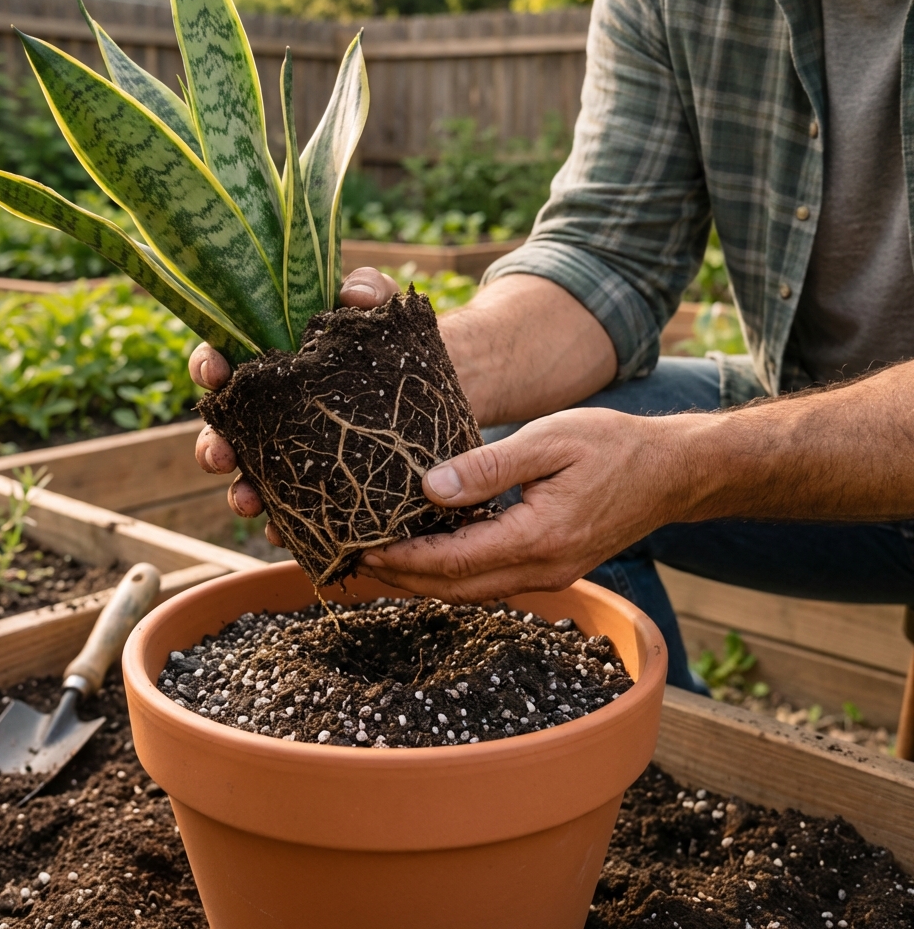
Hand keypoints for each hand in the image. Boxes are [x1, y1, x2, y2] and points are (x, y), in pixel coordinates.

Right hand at [189, 267, 399, 544]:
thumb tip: (354, 294)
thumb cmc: (393, 341)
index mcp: (271, 363)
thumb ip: (369, 288)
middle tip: (221, 455)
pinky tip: (286, 534)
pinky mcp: (322, 486)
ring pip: (250, 477)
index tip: (216, 371)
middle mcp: (271, 412)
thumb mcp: (383, 308)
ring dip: (241, 493)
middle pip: (225, 430)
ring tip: (248, 502)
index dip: (210, 366)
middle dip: (212, 446)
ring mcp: (293, 452)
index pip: (225, 362)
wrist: (443, 385)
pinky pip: (293, 512)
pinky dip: (284, 525)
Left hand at [357, 407, 691, 603]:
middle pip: (458, 588)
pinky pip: (494, 581)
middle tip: (358, 558)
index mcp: (539, 537)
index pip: (454, 560)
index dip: (404, 559)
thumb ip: (489, 467)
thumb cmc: (614, 445)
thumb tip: (431, 488)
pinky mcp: (555, 567)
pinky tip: (435, 552)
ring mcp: (552, 574)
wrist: (673, 472)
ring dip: (427, 580)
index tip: (363, 547)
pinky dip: (456, 573)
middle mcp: (544, 568)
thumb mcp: (549, 441)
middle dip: (404, 578)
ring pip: (474, 590)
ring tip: (385, 558)